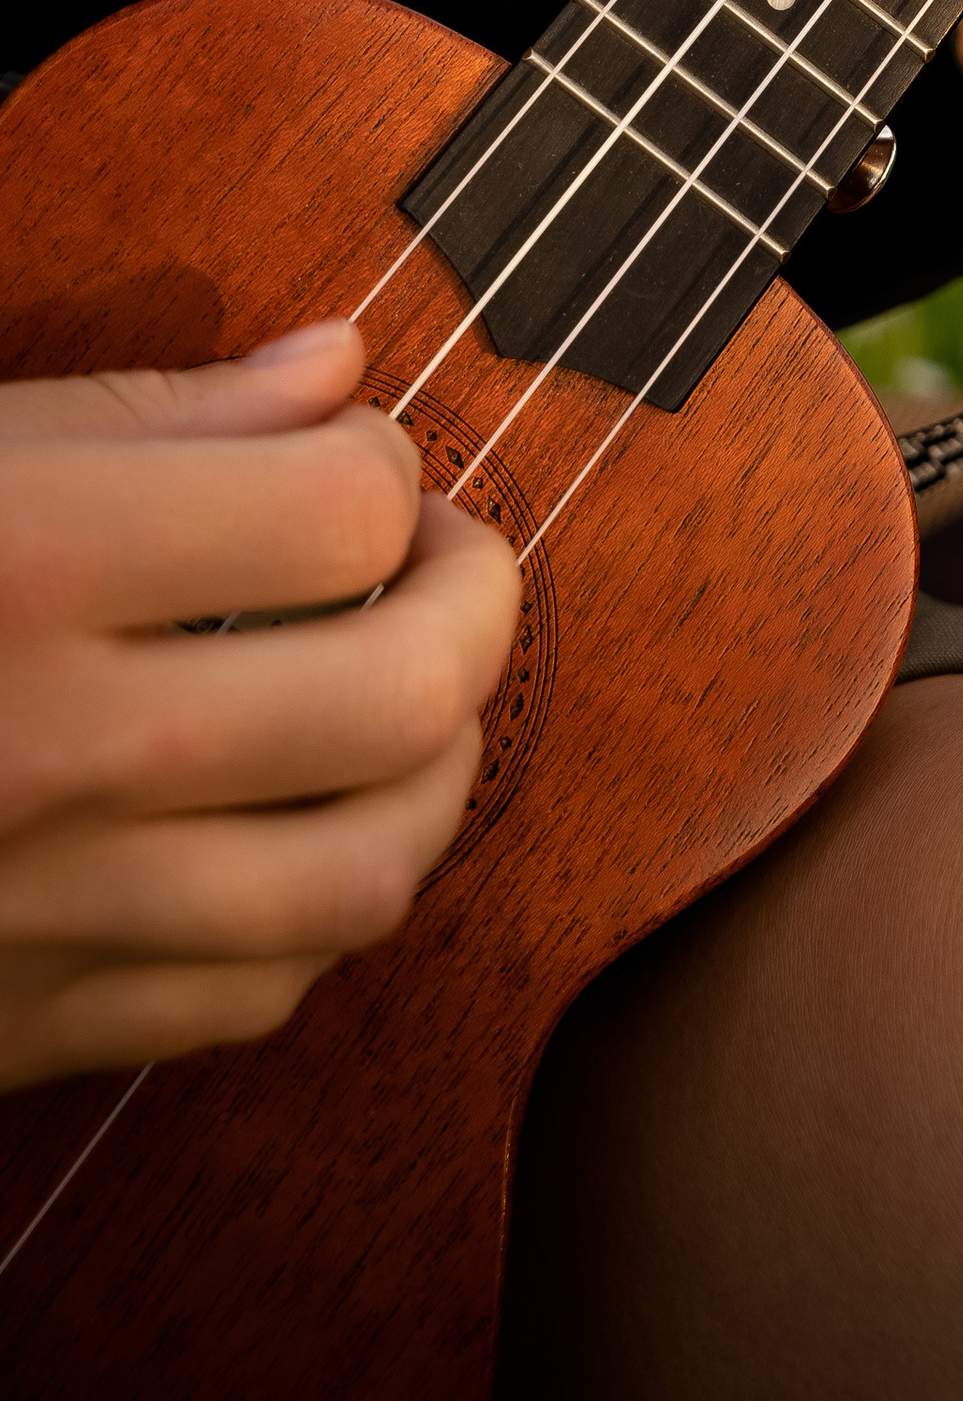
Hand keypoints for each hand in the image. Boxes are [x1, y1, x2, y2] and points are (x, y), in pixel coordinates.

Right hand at [0, 321, 520, 1088]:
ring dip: (434, 769)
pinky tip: (296, 824)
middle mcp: (56, 754)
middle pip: (404, 696)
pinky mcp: (21, 1033)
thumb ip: (148, 413)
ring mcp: (45, 916)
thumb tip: (336, 372)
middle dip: (476, 605)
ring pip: (367, 873)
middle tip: (444, 557)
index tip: (354, 457)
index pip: (346, 514)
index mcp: (26, 570)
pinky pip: (256, 995)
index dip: (384, 466)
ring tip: (406, 689)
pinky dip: (321, 907)